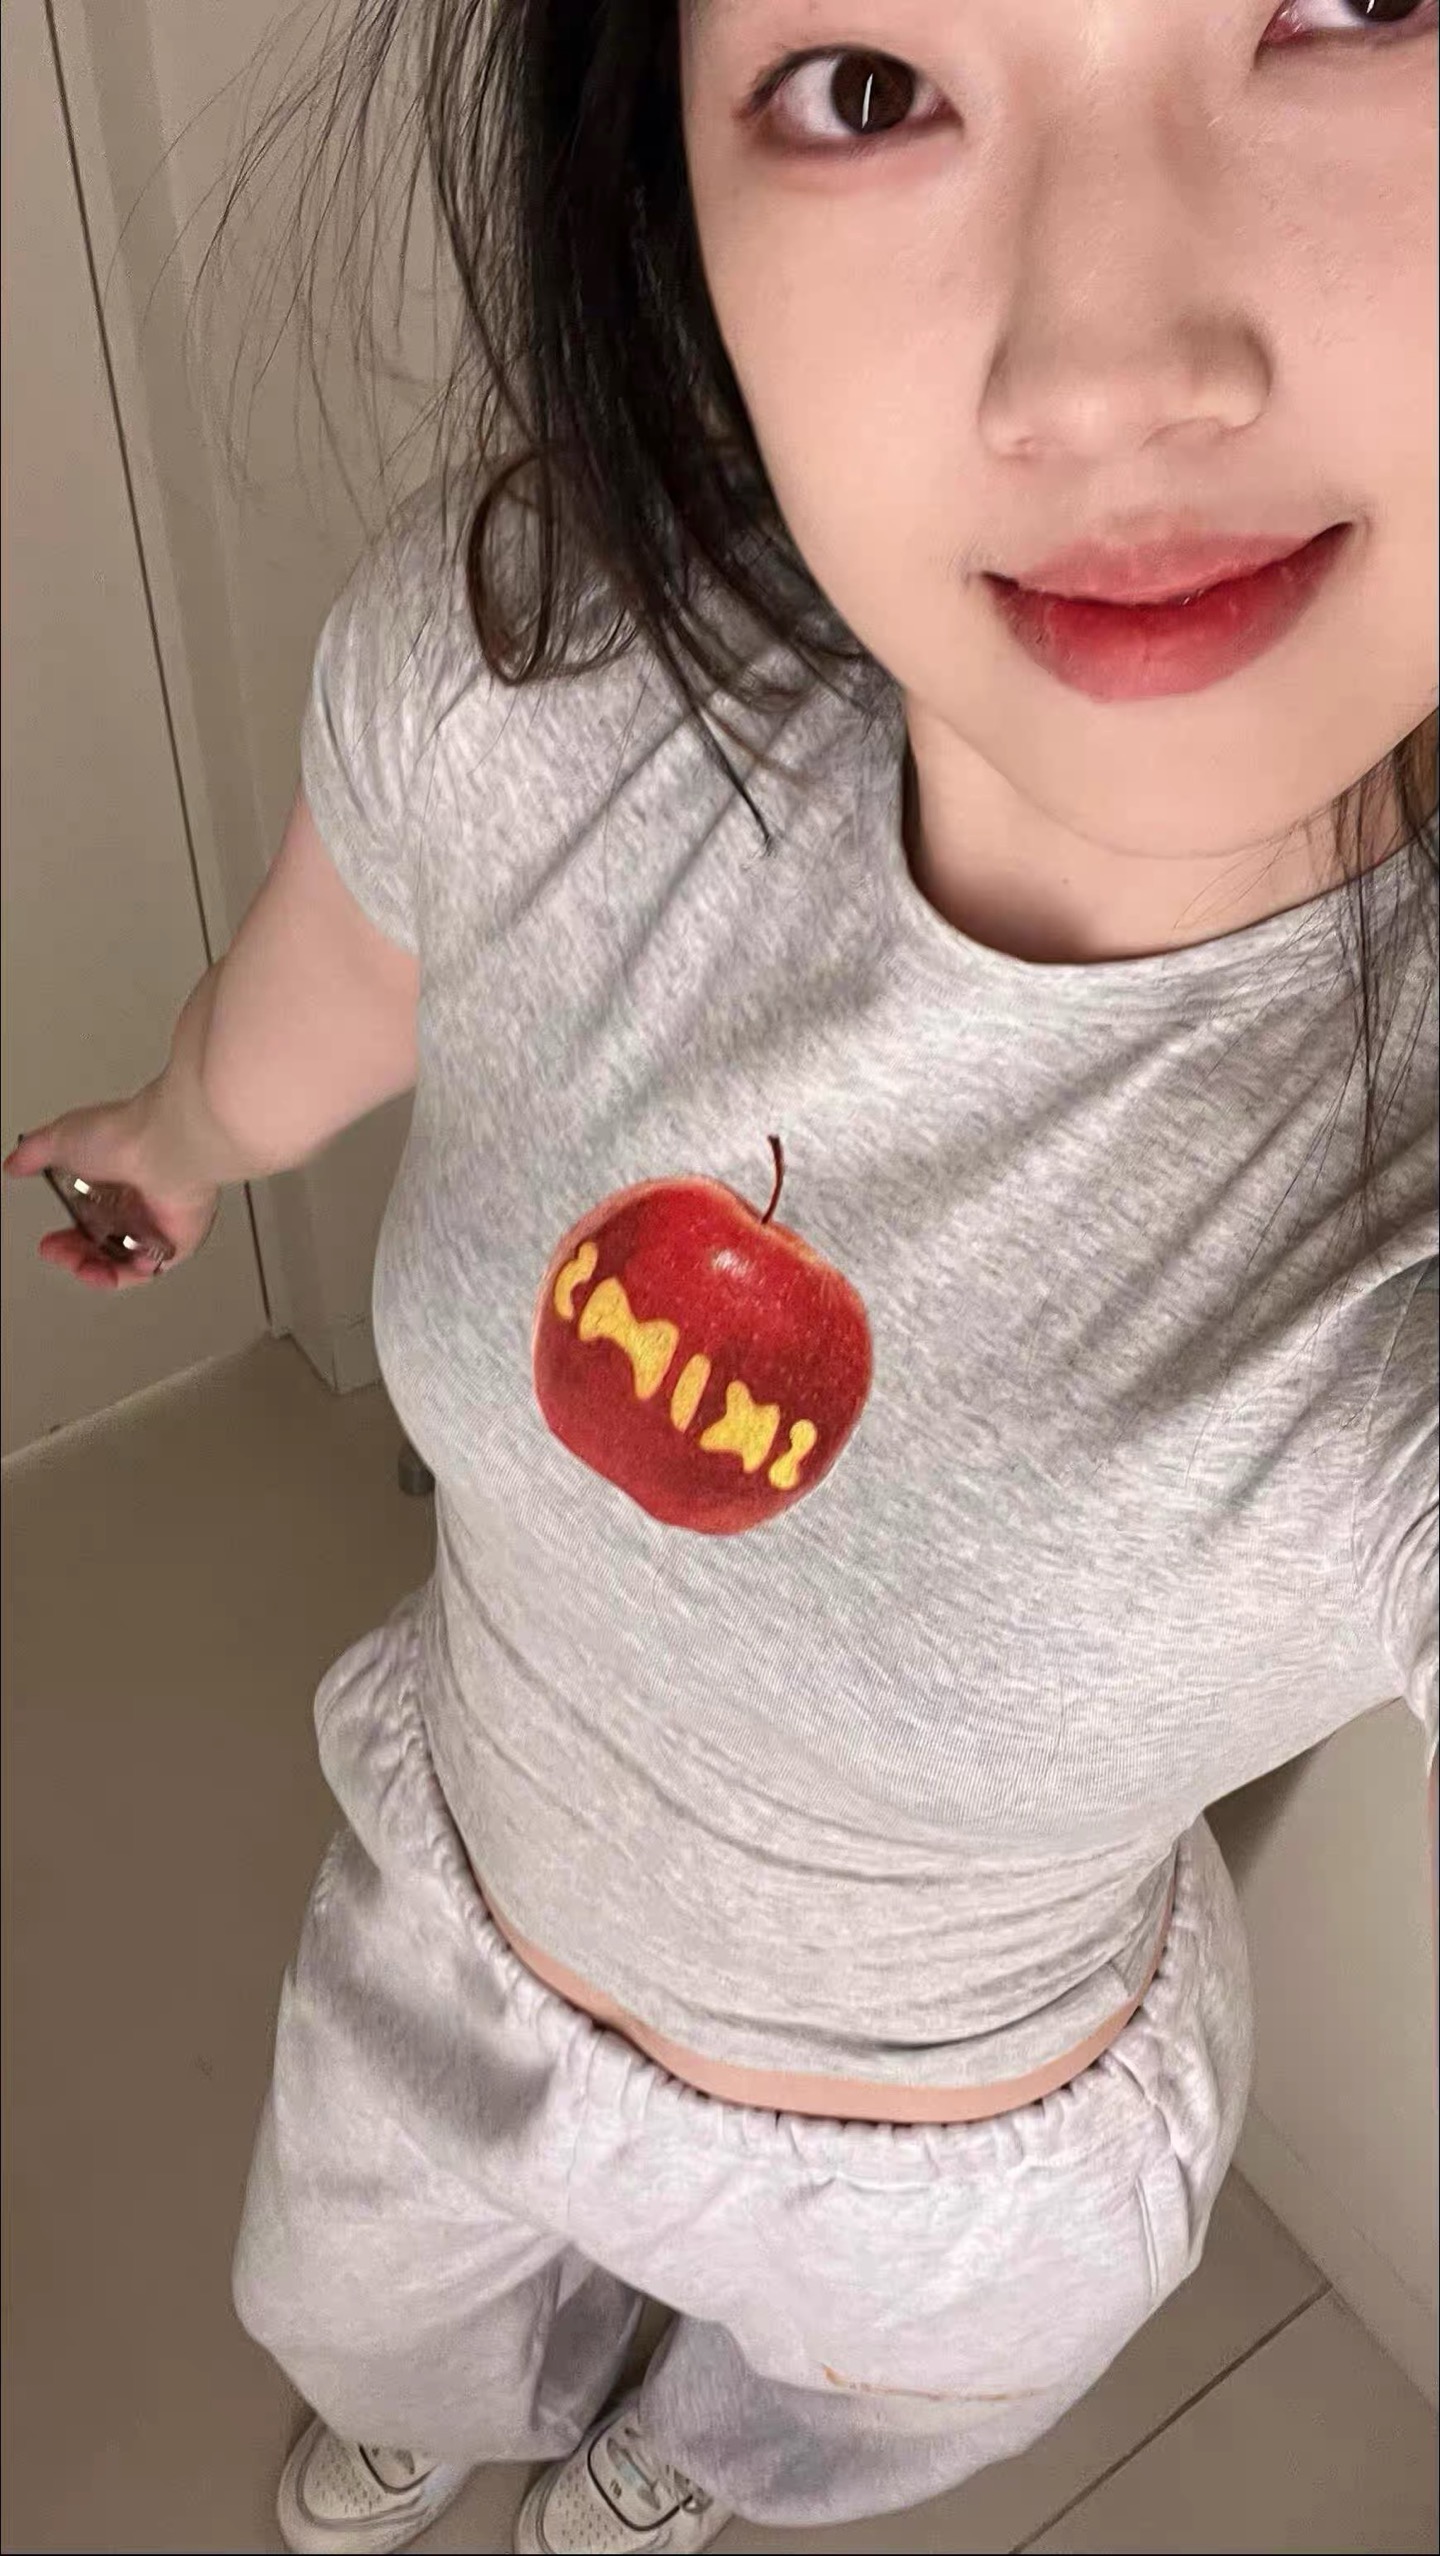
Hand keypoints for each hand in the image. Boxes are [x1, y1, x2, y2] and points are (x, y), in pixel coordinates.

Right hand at [3, 1090, 220, 1290]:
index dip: (65, 1237)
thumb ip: (34, 1153)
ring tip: (81, 1268)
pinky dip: (124, 1277)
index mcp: (111, 1180)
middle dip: (73, 1255)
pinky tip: (104, 1272)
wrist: (165, 1148)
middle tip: (58, 1254)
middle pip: (100, 1246)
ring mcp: (156, 1224)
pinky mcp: (176, 1243)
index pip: (84, 1220)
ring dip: (95, 1270)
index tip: (48, 1242)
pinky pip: (148, 1272)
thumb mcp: (61, 1138)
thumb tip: (13, 1164)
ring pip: (122, 1263)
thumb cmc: (123, 1136)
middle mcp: (135, 1204)